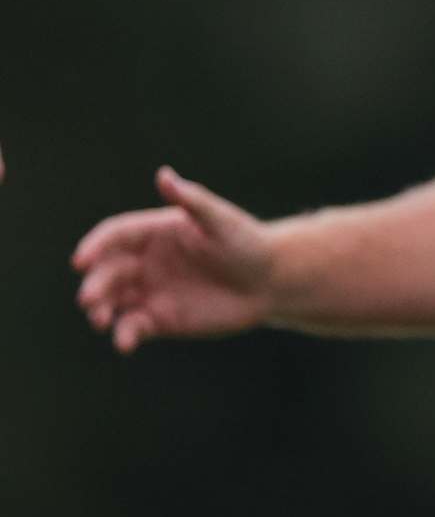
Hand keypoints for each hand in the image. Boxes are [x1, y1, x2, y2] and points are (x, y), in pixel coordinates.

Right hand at [72, 167, 276, 352]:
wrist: (270, 281)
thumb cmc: (247, 243)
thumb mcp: (220, 220)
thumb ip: (191, 200)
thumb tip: (163, 174)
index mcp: (155, 232)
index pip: (115, 236)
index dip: (95, 246)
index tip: (81, 260)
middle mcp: (146, 261)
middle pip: (107, 271)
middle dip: (95, 284)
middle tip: (90, 299)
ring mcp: (150, 291)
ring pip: (112, 301)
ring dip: (101, 311)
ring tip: (101, 320)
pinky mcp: (159, 319)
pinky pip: (132, 327)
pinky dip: (124, 335)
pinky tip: (125, 343)